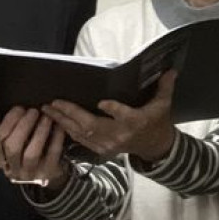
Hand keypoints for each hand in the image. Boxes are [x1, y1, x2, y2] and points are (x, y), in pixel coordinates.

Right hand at [0, 107, 68, 190]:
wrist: (48, 173)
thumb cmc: (24, 152)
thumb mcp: (8, 145)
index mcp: (0, 161)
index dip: (9, 122)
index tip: (19, 108)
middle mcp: (13, 170)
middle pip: (13, 147)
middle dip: (23, 126)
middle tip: (33, 111)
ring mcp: (32, 173)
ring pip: (32, 153)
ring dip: (39, 132)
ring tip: (46, 117)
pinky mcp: (50, 172)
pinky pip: (52, 154)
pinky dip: (56, 138)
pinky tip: (59, 126)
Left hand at [44, 70, 177, 161]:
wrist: (154, 146)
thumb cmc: (157, 121)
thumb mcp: (164, 104)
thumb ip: (165, 87)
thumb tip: (171, 70)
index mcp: (136, 122)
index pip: (124, 116)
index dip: (113, 110)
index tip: (102, 102)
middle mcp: (120, 135)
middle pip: (92, 126)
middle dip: (71, 114)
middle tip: (54, 102)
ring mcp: (108, 144)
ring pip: (82, 134)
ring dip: (63, 122)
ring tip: (48, 110)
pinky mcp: (101, 149)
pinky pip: (80, 141)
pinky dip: (67, 131)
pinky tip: (56, 122)